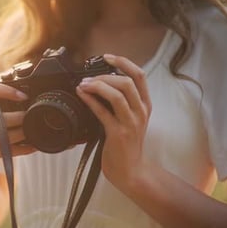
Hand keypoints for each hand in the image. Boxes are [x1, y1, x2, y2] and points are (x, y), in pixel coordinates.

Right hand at [0, 81, 35, 166]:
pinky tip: (32, 146)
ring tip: (32, 129)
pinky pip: (6, 151)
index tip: (23, 96)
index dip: (6, 90)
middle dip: (17, 118)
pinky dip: (22, 149)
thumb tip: (26, 95)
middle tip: (30, 116)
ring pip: (2, 137)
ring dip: (21, 134)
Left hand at [76, 54, 152, 188]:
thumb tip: (100, 84)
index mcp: (145, 105)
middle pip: (127, 82)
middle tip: (88, 77)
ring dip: (97, 85)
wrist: (131, 171)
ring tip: (83, 85)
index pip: (140, 75)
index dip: (124, 62)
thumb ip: (121, 103)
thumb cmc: (126, 145)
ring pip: (117, 95)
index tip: (107, 57)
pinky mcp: (118, 134)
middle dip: (105, 75)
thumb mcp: (130, 120)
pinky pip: (103, 112)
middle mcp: (141, 112)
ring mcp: (131, 123)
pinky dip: (90, 101)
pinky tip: (81, 95)